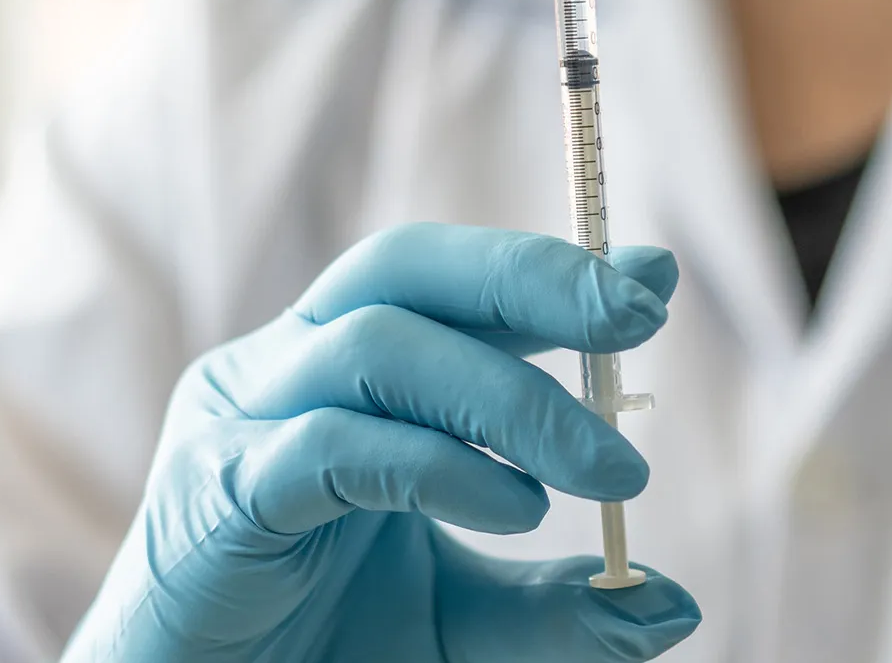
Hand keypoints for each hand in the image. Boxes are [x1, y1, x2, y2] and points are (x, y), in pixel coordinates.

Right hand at [64, 224, 700, 661]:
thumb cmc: (323, 652)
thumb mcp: (468, 629)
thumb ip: (561, 612)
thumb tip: (677, 604)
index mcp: (348, 374)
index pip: (454, 286)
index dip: (553, 271)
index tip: (656, 276)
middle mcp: (287, 369)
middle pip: (404, 267)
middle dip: (533, 278)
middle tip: (642, 313)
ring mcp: (239, 419)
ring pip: (376, 343)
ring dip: (512, 396)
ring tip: (609, 469)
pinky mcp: (214, 489)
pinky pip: (331, 446)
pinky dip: (439, 467)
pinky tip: (515, 510)